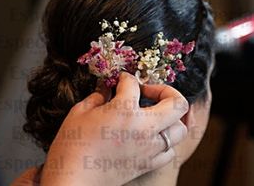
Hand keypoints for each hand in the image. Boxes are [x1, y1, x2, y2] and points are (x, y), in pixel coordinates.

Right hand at [40, 72, 187, 185]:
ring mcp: (150, 147)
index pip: (133, 84)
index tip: (121, 80)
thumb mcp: (79, 112)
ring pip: (180, 129)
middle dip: (167, 91)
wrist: (73, 180)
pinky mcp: (148, 163)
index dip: (125, 78)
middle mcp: (144, 127)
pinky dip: (166, 141)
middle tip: (149, 91)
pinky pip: (170, 151)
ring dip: (172, 117)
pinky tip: (152, 136)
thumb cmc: (73, 146)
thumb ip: (97, 96)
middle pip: (178, 103)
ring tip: (156, 114)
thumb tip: (106, 89)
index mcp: (124, 110)